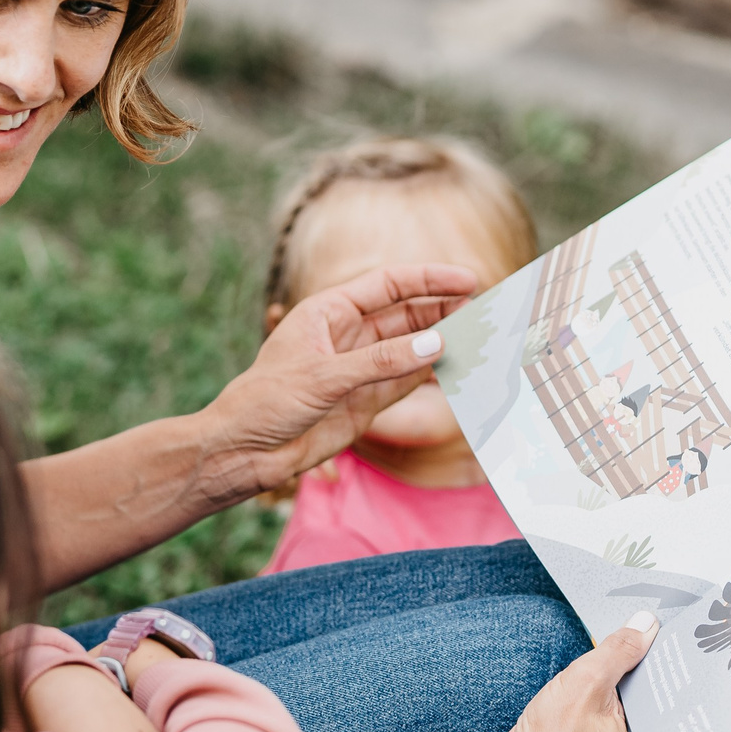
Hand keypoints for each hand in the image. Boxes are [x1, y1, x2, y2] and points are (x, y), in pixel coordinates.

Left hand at [203, 264, 477, 495]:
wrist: (244, 452)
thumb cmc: (266, 401)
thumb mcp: (323, 377)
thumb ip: (382, 362)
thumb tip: (438, 345)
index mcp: (330, 311)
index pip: (389, 285)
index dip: (430, 279)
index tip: (468, 279)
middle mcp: (349, 335)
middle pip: (408, 313)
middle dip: (445, 308)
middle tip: (487, 309)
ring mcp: (362, 368)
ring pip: (413, 346)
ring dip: (446, 341)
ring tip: (483, 337)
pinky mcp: (369, 400)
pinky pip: (410, 380)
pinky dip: (436, 374)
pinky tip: (463, 368)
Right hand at [493, 613, 658, 731]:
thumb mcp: (585, 681)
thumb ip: (619, 651)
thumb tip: (645, 625)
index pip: (670, 688)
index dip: (666, 653)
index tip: (662, 626)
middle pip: (652, 693)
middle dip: (643, 662)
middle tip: (638, 630)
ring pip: (632, 701)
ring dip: (622, 676)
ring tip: (615, 650)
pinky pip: (615, 711)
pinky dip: (607, 692)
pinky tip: (594, 678)